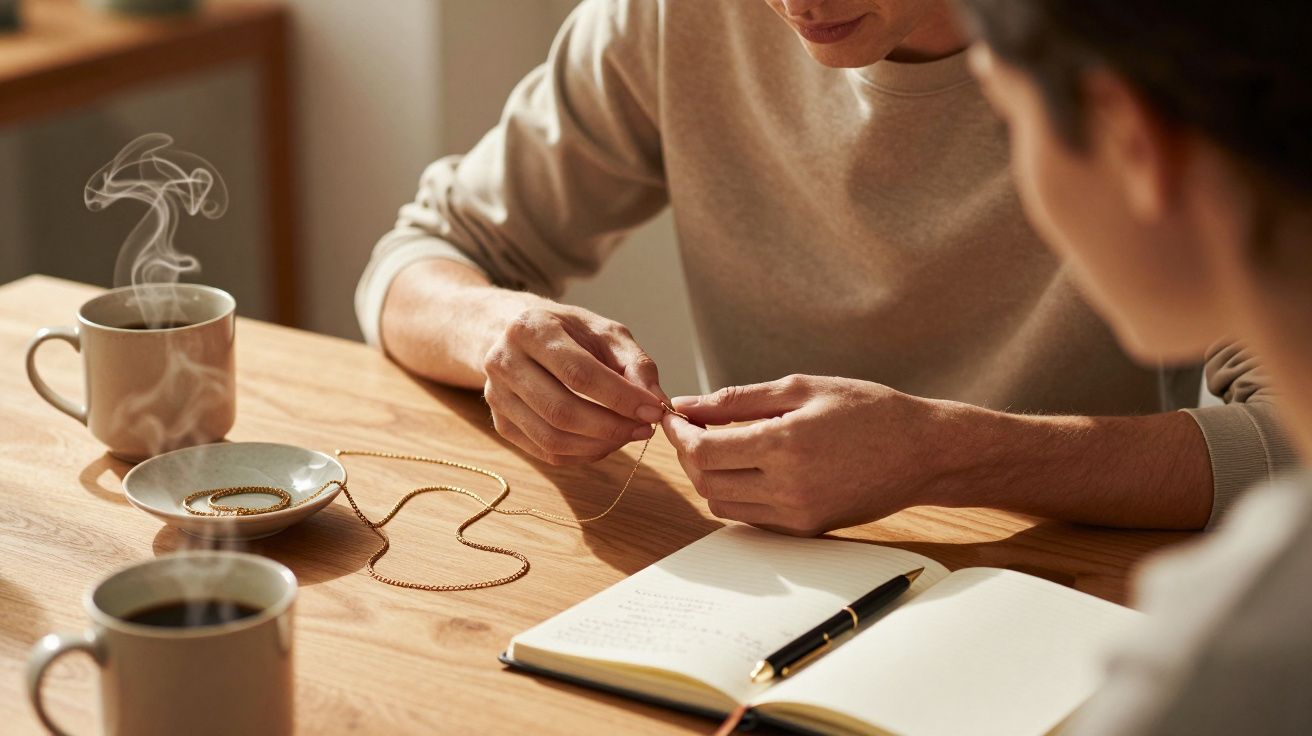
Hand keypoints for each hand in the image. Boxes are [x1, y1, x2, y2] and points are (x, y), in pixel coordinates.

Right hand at [482, 303, 668, 464]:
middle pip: (562, 411)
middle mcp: (504, 362)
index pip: (579, 373)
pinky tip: (603, 441)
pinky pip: (545, 452)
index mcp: (530, 329)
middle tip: (644, 429)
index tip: (654, 411)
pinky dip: (582, 454)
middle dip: (611, 427)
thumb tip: (657, 402)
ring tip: (627, 435)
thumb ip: (635, 363)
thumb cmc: (569, 332)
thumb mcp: (605, 333)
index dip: (620, 397)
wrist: (519, 336)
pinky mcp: (500, 423)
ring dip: (599, 445)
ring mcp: (496, 396)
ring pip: (552, 438)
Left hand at [662, 375, 976, 535]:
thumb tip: (690, 405)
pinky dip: (736, 493)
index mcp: (785, 445)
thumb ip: (741, 400)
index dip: (680, 433)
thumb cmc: (869, 411)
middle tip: (693, 427)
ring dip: (710, 476)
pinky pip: (750, 516)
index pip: (704, 450)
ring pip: (722, 504)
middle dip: (690, 454)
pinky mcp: (806, 529)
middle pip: (706, 480)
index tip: (675, 415)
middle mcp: (787, 488)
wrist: (923, 453)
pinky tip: (749, 466)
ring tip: (721, 444)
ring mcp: (797, 514)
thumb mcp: (804, 388)